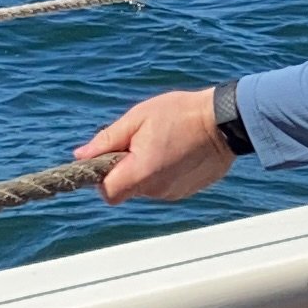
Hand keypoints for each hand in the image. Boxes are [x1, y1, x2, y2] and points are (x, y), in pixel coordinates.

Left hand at [77, 90, 235, 202]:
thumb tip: (81, 156)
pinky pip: (164, 186)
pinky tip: (176, 151)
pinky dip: (163, 172)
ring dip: (145, 170)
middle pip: (126, 190)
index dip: (103, 178)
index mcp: (141, 172)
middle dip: (124, 169)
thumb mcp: (138, 118)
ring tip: (162, 143)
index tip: (111, 157)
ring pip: (145, 188)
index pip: (108, 193)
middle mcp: (157, 189)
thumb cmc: (181, 113)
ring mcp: (174, 192)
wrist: (226, 121)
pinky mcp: (187, 191)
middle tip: (140, 142)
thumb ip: (107, 139)